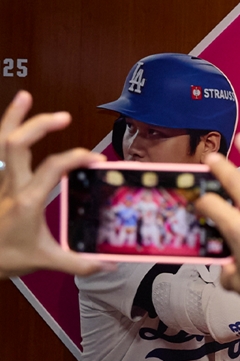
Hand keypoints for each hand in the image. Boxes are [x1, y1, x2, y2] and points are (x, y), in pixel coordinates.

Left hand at [0, 90, 106, 278]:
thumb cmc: (5, 257)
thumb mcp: (46, 260)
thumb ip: (81, 262)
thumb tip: (109, 263)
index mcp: (26, 201)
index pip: (53, 168)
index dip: (77, 158)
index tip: (97, 159)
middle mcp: (11, 186)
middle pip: (17, 143)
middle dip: (40, 125)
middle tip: (64, 117)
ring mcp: (0, 182)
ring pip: (1, 141)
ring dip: (12, 117)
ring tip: (25, 97)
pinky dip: (5, 133)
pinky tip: (13, 124)